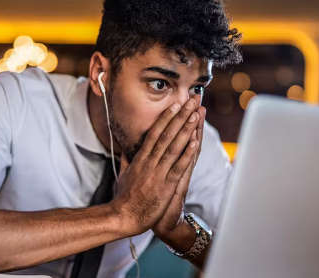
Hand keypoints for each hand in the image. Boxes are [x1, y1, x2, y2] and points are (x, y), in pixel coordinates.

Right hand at [109, 98, 199, 235]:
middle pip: (166, 134)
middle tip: (190, 101)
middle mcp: (150, 162)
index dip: (166, 118)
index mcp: (140, 158)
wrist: (124, 216)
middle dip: (180, 117)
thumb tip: (124, 148)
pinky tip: (195, 141)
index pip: (154, 133)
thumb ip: (126, 160)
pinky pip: (178, 166)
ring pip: (173, 146)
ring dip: (186, 129)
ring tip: (195, 115)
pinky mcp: (165, 185)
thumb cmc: (123, 197)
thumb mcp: (122, 175)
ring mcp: (158, 172)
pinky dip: (187, 153)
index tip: (175, 105)